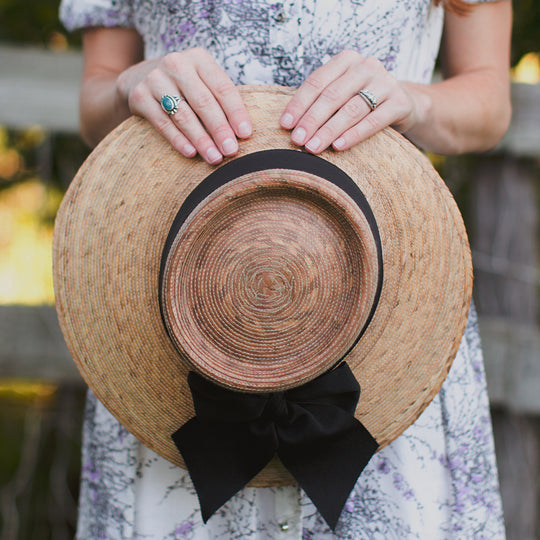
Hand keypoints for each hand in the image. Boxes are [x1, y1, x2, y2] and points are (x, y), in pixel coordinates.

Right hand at [116, 47, 251, 163]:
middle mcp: (176, 64)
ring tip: (214, 157)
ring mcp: (155, 79)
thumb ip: (221, 100)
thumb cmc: (185, 87)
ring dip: (201, 139)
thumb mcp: (203, 83)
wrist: (140, 79)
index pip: (223, 88)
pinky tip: (191, 153)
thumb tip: (243, 134)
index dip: (236, 112)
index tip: (245, 134)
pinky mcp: (139, 96)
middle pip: (203, 102)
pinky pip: (163, 123)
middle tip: (231, 151)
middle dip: (219, 129)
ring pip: (183, 115)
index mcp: (199, 58)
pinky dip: (178, 140)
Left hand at [279, 50, 426, 153]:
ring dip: (329, 130)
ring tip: (312, 148)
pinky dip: (354, 135)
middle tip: (297, 140)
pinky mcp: (400, 102)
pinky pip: (373, 121)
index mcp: (347, 60)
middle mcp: (367, 66)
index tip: (285, 125)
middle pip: (333, 95)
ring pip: (351, 109)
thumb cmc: (362, 101)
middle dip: (312, 120)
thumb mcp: (341, 94)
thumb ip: (320, 102)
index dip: (299, 104)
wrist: (404, 104)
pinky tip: (338, 146)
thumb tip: (290, 126)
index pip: (317, 82)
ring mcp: (386, 82)